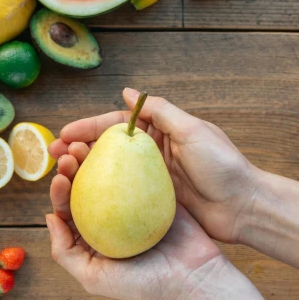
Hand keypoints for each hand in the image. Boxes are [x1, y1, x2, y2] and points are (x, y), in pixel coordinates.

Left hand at [46, 140, 222, 299]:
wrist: (194, 277)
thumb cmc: (144, 284)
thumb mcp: (94, 278)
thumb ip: (65, 252)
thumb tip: (49, 218)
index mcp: (93, 238)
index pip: (70, 209)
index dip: (60, 191)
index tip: (60, 178)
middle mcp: (111, 220)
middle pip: (87, 187)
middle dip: (73, 168)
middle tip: (70, 153)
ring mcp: (133, 205)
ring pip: (109, 175)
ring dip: (95, 158)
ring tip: (85, 144)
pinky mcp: (156, 193)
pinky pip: (137, 172)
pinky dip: (125, 158)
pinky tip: (117, 146)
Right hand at [49, 88, 255, 244]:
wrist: (245, 207)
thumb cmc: (222, 166)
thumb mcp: (193, 130)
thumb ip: (160, 111)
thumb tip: (127, 92)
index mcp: (162, 131)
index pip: (116, 126)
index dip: (89, 128)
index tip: (65, 135)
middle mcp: (154, 153)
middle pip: (108, 148)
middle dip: (80, 149)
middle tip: (53, 156)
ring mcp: (153, 178)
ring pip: (111, 172)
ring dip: (86, 173)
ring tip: (61, 177)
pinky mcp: (156, 201)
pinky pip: (123, 196)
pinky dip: (102, 195)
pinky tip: (83, 201)